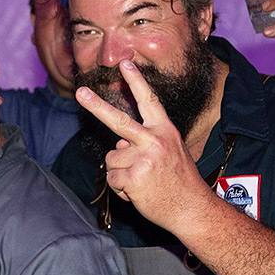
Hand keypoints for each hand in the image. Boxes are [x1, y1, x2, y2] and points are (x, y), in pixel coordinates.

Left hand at [75, 60, 213, 233]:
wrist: (193, 210)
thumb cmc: (179, 182)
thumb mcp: (170, 153)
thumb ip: (144, 142)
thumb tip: (118, 143)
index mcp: (165, 131)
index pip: (148, 101)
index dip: (136, 81)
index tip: (124, 63)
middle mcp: (154, 140)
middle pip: (118, 120)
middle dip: (96, 105)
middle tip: (80, 92)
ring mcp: (143, 159)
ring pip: (112, 159)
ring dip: (121, 173)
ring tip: (143, 182)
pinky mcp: (133, 177)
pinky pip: (112, 179)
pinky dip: (121, 189)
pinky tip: (139, 192)